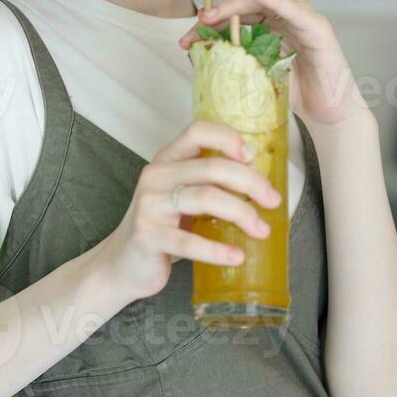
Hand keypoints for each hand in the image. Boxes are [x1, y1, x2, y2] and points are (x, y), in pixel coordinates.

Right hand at [105, 119, 281, 302]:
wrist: (122, 264)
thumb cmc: (162, 227)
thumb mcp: (181, 196)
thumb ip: (208, 183)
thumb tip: (262, 184)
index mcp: (167, 160)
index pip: (197, 132)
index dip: (227, 137)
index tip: (252, 154)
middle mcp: (156, 176)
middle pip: (212, 167)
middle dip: (250, 182)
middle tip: (273, 201)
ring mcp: (150, 205)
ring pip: (206, 198)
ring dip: (242, 213)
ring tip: (262, 231)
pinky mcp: (148, 236)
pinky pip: (189, 242)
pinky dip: (218, 250)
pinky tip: (237, 256)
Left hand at [180, 0, 369, 131]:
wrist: (326, 113)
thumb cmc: (292, 93)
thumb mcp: (252, 73)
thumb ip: (229, 58)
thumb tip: (192, 51)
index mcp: (265, 20)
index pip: (232, 3)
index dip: (208, 1)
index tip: (182, 5)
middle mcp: (281, 12)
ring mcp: (300, 16)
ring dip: (233, 4)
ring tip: (209, 15)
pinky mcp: (317, 27)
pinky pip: (294, 10)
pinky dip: (276, 1)